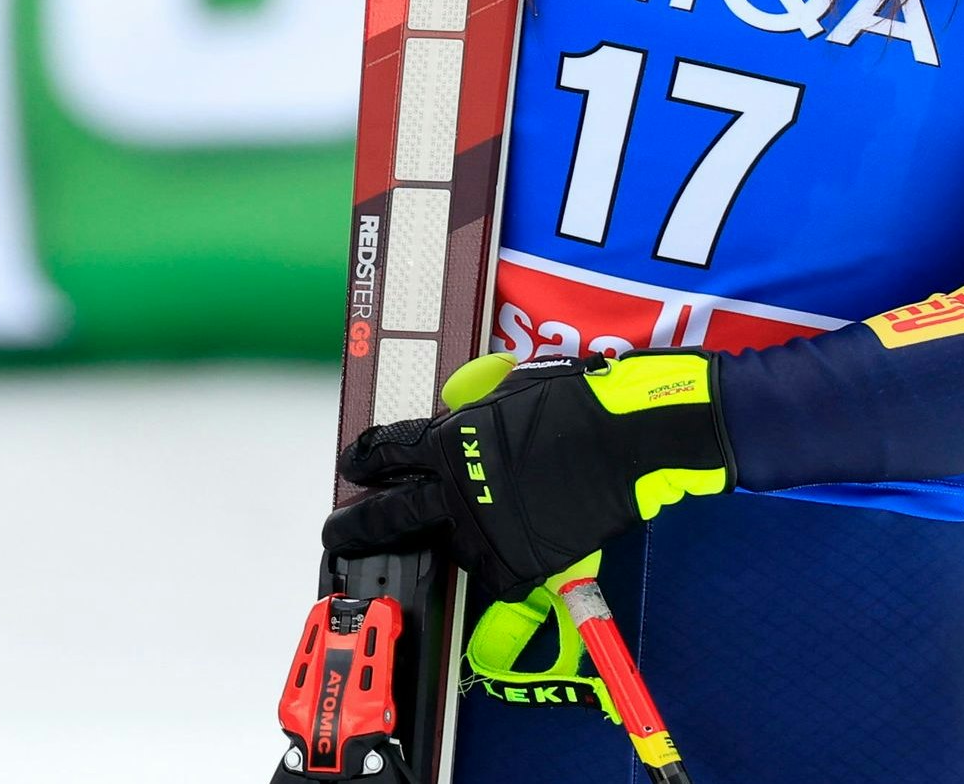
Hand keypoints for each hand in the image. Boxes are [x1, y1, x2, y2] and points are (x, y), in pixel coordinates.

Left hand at [323, 351, 729, 592]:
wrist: (628, 439)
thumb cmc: (574, 403)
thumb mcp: (508, 389)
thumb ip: (475, 407)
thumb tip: (459, 407)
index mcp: (448, 441)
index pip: (387, 453)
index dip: (364, 458)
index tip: (351, 464)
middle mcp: (457, 488)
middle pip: (390, 514)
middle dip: (354, 527)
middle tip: (335, 535)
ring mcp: (487, 528)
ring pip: (445, 546)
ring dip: (440, 541)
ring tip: (430, 544)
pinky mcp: (522, 560)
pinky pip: (492, 575)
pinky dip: (492, 568)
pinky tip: (494, 559)